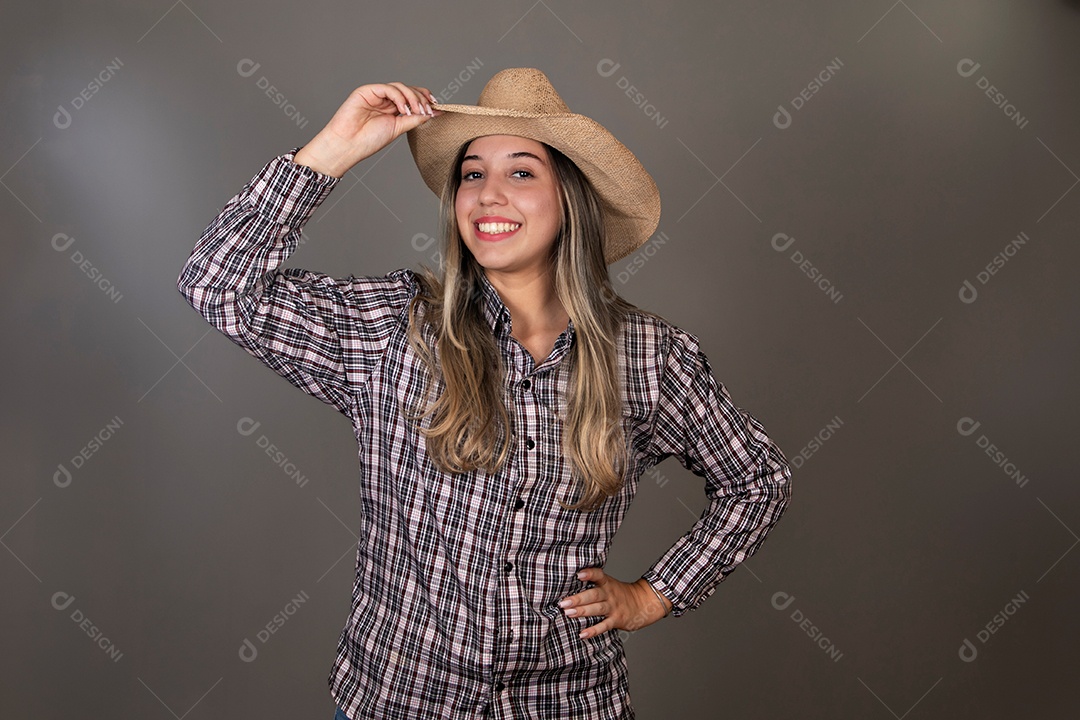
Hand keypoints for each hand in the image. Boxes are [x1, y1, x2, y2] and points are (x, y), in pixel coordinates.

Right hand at [293, 82, 443, 176]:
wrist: (348, 145)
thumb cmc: (368, 140)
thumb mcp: (398, 129)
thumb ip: (414, 119)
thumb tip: (434, 113)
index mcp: (392, 109)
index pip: (412, 97)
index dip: (425, 99)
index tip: (437, 107)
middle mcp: (385, 100)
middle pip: (408, 90)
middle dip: (421, 98)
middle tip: (428, 111)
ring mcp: (376, 94)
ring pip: (400, 87)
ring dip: (412, 98)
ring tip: (416, 111)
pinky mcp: (366, 91)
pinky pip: (388, 88)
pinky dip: (399, 97)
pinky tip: (404, 109)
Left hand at [557, 567, 671, 638]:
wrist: (643, 603)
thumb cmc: (619, 594)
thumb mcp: (609, 584)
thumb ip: (593, 585)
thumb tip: (568, 586)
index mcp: (607, 583)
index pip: (598, 575)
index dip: (589, 574)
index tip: (578, 574)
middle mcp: (610, 594)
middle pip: (594, 595)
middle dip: (578, 598)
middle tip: (564, 603)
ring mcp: (613, 607)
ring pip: (597, 609)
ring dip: (582, 611)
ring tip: (569, 614)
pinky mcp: (616, 620)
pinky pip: (604, 626)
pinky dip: (593, 630)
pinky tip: (582, 634)